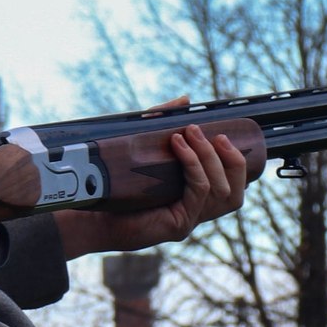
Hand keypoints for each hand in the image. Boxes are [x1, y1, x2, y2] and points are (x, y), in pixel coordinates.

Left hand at [55, 117, 251, 258]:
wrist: (89, 210)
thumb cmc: (115, 182)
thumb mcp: (142, 146)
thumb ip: (163, 123)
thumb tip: (185, 100)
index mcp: (193, 200)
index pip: (233, 187)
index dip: (237, 163)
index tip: (223, 135)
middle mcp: (195, 214)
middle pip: (234, 193)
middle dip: (231, 160)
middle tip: (214, 134)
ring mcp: (189, 221)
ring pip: (220, 191)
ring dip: (209, 157)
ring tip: (190, 133)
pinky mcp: (178, 225)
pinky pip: (198, 192)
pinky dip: (193, 165)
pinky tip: (178, 146)